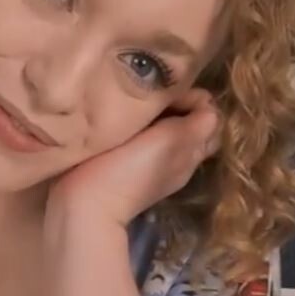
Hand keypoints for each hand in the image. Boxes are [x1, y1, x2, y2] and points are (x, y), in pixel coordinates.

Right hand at [47, 88, 219, 229]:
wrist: (84, 206)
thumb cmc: (126, 170)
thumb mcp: (170, 142)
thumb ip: (196, 125)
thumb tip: (210, 107)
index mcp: (190, 152)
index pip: (210, 118)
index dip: (196, 98)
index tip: (171, 89)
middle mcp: (179, 161)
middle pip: (192, 126)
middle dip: (183, 105)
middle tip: (157, 93)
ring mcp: (155, 168)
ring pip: (171, 133)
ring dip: (163, 116)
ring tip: (143, 104)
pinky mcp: (130, 170)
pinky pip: (150, 142)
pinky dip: (147, 128)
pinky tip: (129, 122)